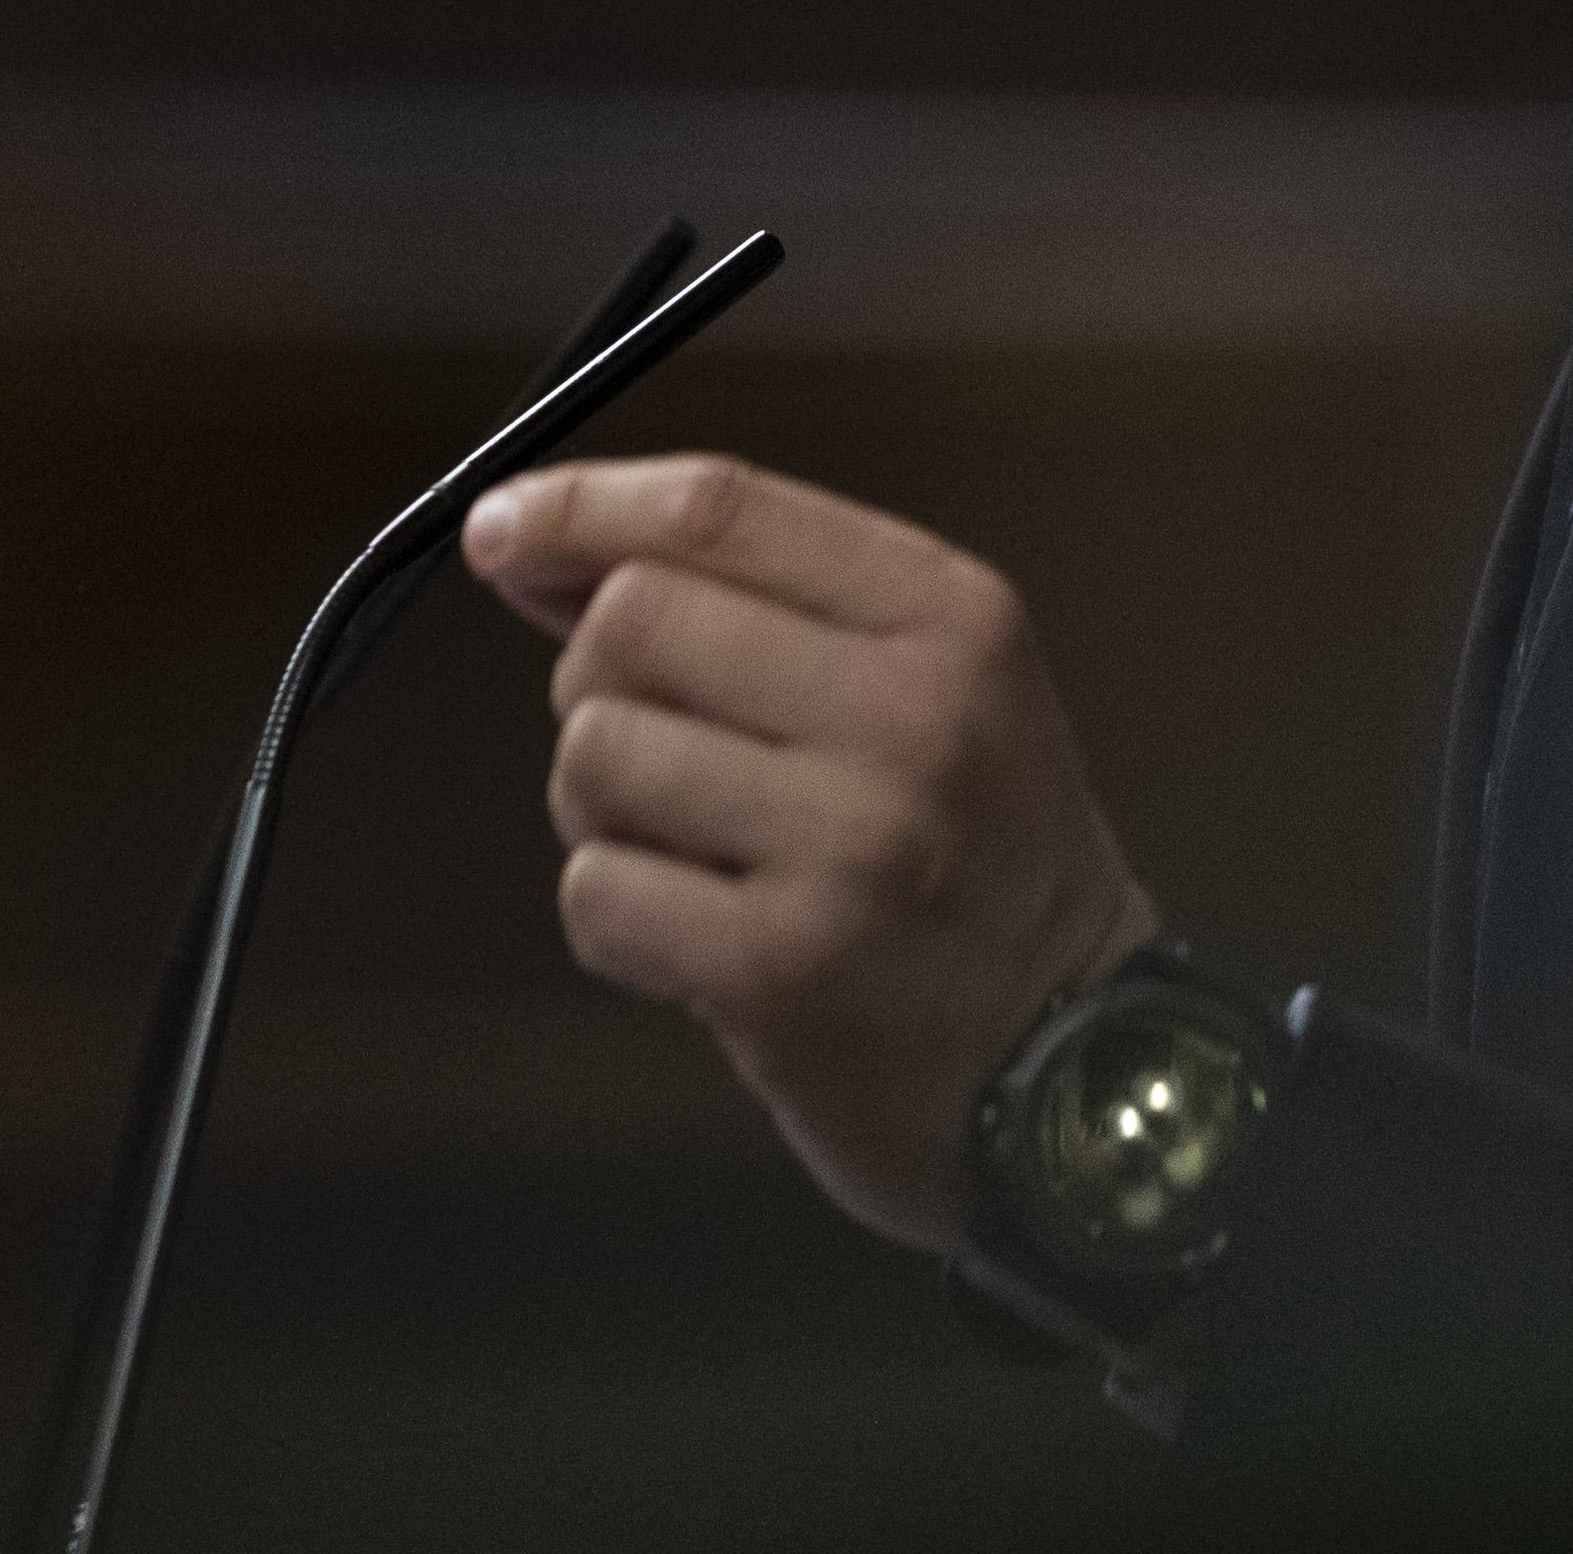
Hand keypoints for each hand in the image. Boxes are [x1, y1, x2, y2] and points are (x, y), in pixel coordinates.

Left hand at [469, 452, 1162, 1253]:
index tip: (502, 531)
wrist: (1070, 1065)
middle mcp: (911, 717)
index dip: (580, 507)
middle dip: (601, 683)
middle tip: (666, 755)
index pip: (720, 507)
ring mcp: (850, 845)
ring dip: (603, 808)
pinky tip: (699, 940)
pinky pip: (596, 890)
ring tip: (693, 854)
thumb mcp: (923, 683)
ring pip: (595, 752)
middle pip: (631, 620)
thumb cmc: (970, 860)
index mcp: (952, 618)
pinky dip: (617, 917)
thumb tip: (528, 547)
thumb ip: (747, 599)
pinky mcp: (784, 971)